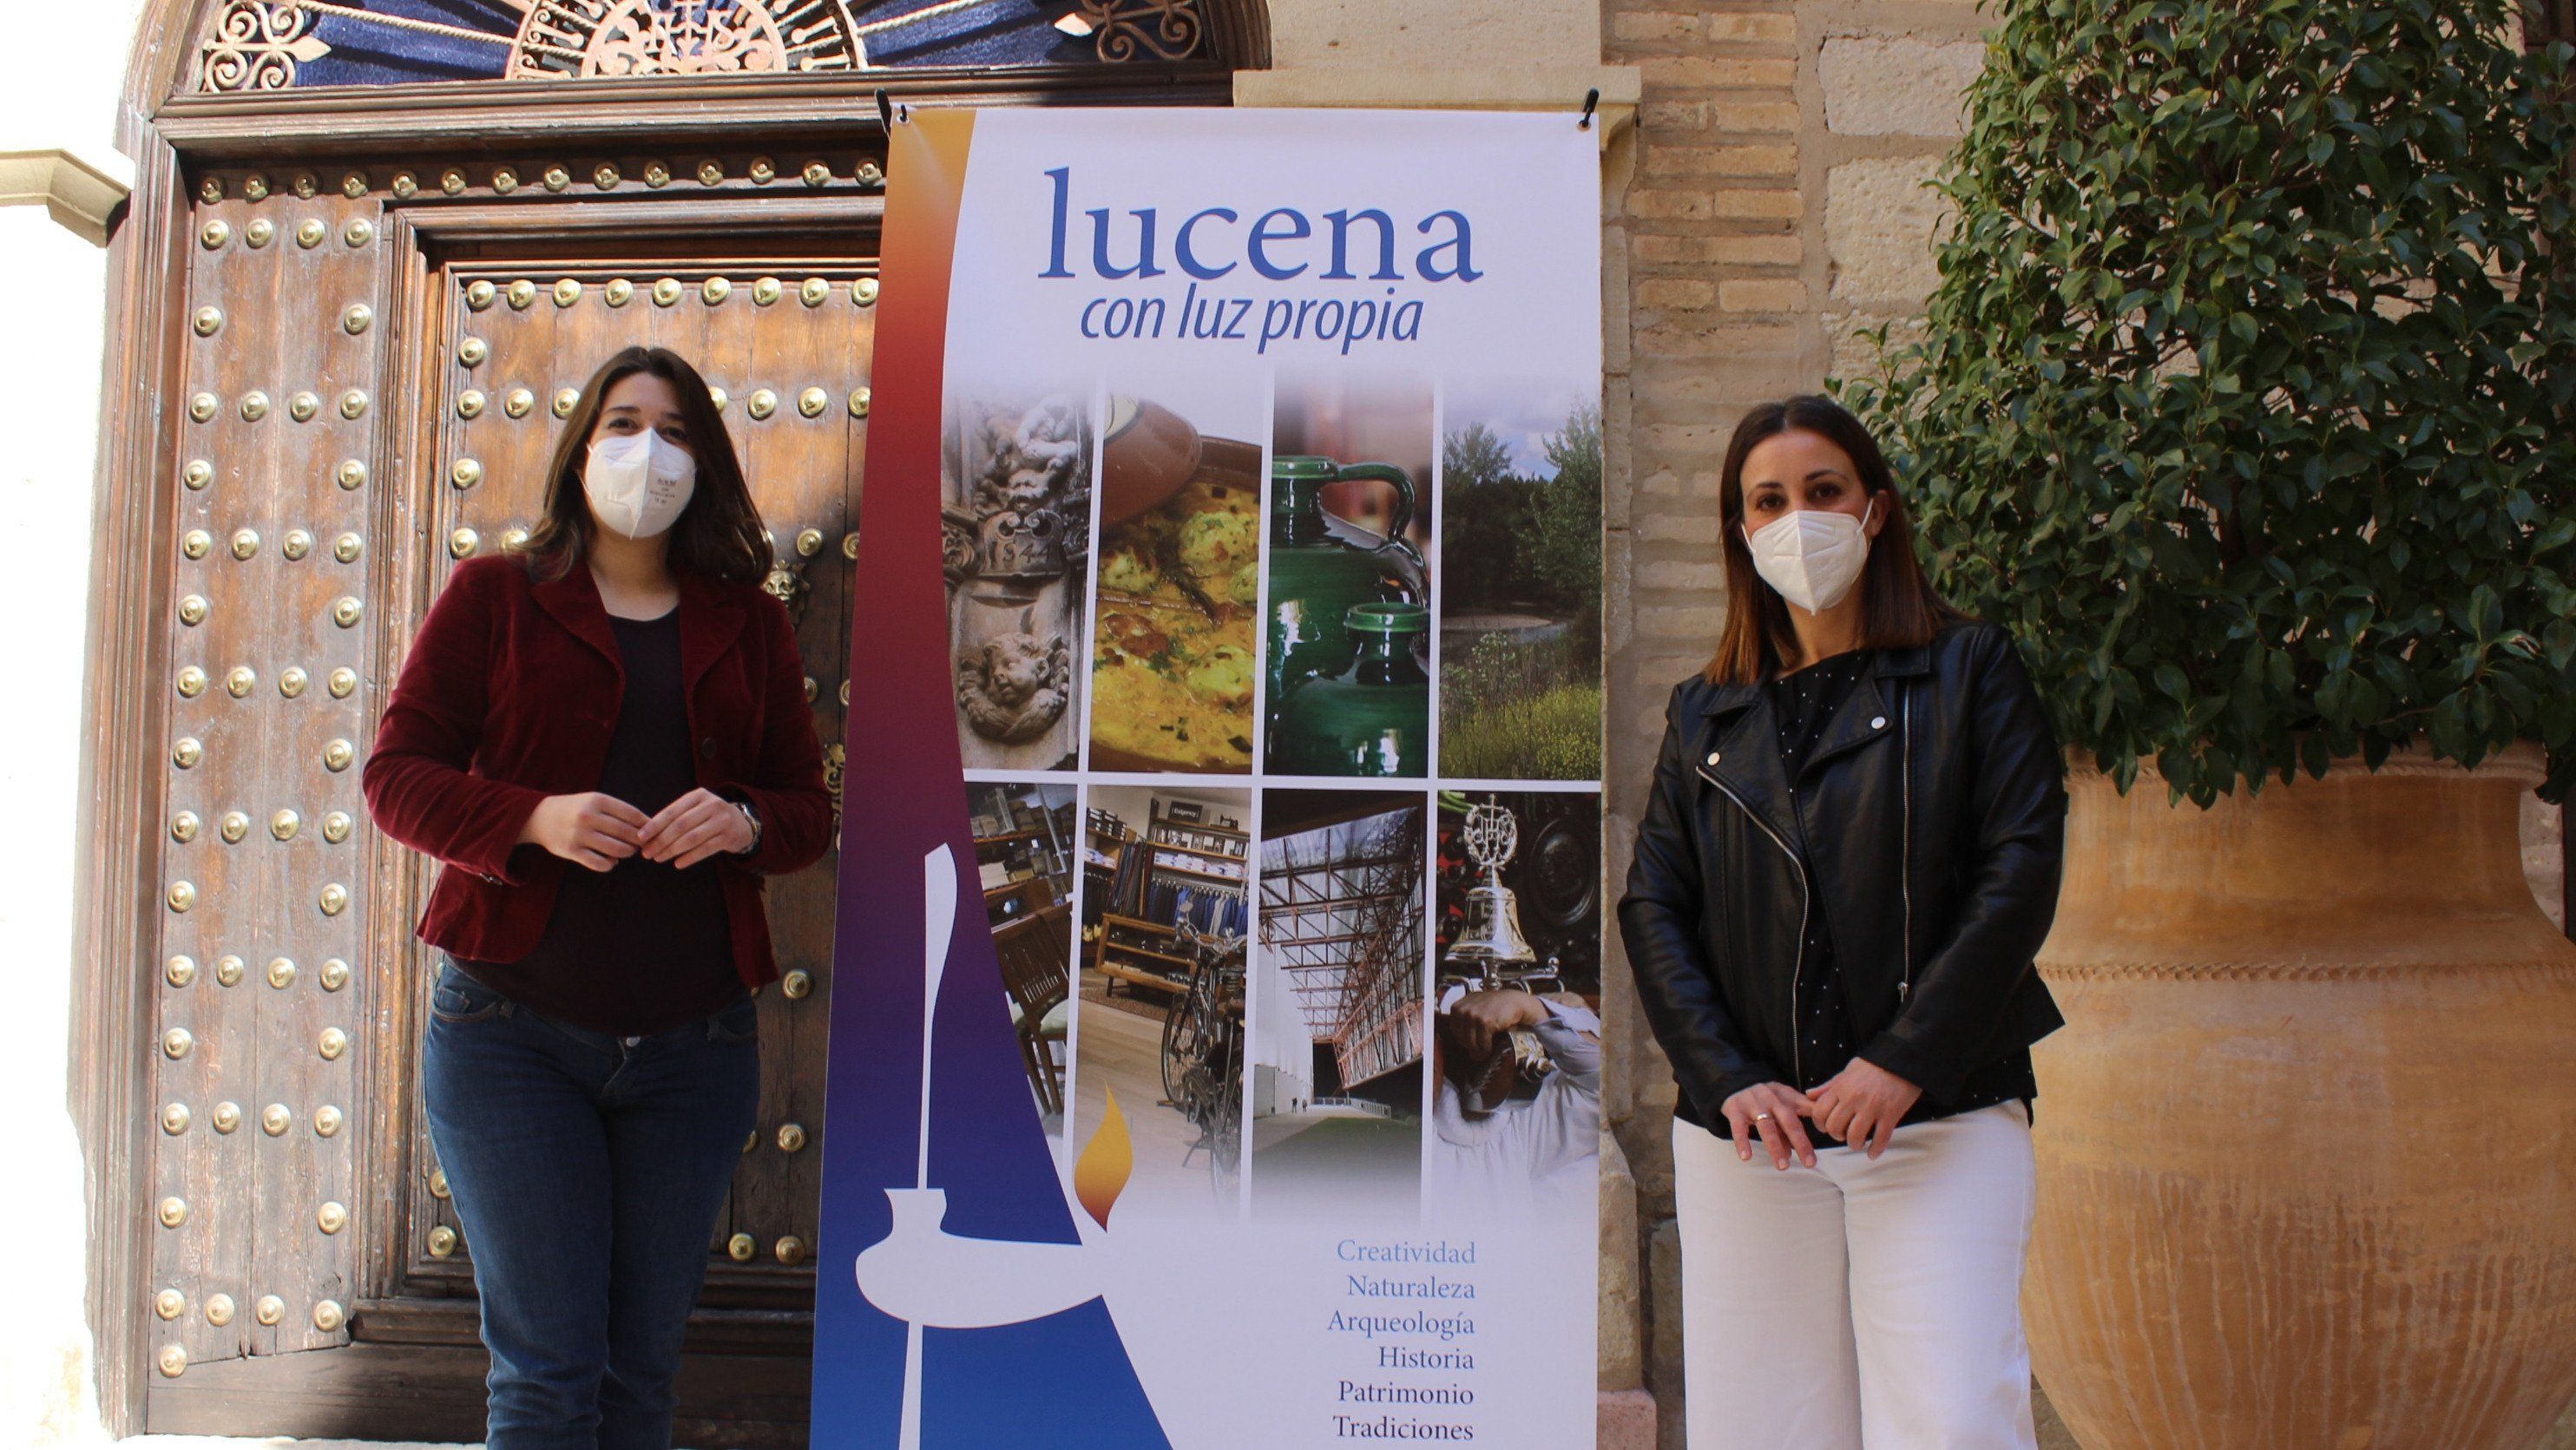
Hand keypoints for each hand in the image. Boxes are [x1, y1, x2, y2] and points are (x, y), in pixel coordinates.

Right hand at [521, 792, 648, 871]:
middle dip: (639, 841)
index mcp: (597, 800)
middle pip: (626, 832)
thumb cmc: (575, 809)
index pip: (631, 813)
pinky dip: (610, 864)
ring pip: (616, 849)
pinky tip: (612, 861)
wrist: (540, 817)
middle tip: (644, 844)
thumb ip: (617, 811)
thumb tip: (646, 825)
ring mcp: (579, 835)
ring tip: (629, 851)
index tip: (653, 830)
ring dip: (627, 852)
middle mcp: (588, 816)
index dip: (646, 824)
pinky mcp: (572, 851)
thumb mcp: (594, 801)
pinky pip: (599, 863)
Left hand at [638, 787, 755, 868]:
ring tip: (659, 858)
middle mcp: (712, 805)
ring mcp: (722, 821)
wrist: (742, 824)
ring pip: (692, 838)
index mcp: (698, 796)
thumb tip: (648, 835)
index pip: (672, 811)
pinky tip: (678, 864)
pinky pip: (706, 849)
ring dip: (672, 850)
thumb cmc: (710, 817)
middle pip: (681, 825)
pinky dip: (690, 858)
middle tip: (647, 853)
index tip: (641, 837)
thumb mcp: (695, 809)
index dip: (655, 825)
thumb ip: (676, 817)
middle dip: (661, 841)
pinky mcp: (729, 836)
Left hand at [1442, 989, 1548, 1061]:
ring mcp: (1473, 1014)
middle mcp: (1463, 1009)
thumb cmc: (1496, 1007)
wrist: (1514, 1002)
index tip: (1472, 1043)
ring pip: (1471, 1042)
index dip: (1463, 1039)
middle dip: (1471, 1046)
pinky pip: (1482, 1042)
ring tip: (1485, 1051)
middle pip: (1461, 1037)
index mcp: (1458, 1007)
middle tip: (1479, 1051)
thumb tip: (1466, 1047)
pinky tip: (1491, 1046)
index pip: (1454, 1030)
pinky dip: (1487, 1048)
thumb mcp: (1476, 1009)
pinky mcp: (1484, 1021)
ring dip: (1479, 1050)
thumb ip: (1466, 1023)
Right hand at [1719, 1082, 1818, 1169]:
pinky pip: (1738, 1127)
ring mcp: (1753, 1102)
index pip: (1804, 1114)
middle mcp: (1771, 1098)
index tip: (1817, 1155)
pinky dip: (1742, 1142)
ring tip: (1783, 1166)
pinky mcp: (1735, 1109)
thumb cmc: (1764, 1100)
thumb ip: (1790, 1125)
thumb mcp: (1782, 1103)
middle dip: (1800, 1142)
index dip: (1813, 1133)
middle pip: (1788, 1120)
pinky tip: (1746, 1157)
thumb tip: (1793, 1152)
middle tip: (1809, 1163)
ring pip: (1766, 1125)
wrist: (1734, 1082)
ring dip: (1775, 1146)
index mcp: (1786, 1096)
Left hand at [1806, 1058, 1922, 1157]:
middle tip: (1843, 1135)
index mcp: (1841, 1087)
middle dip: (1837, 1136)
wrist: (1902, 1058)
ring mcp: (1872, 1108)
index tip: (1827, 1127)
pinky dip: (1875, 1150)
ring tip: (1858, 1143)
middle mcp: (1853, 1099)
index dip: (1820, 1125)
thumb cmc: (1874, 1064)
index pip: (1820, 1113)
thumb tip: (1809, 1095)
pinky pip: (1880, 1139)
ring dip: (1854, 1144)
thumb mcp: (1847, 1070)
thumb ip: (1828, 1086)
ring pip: (1855, 1137)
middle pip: (1834, 1128)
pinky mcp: (1890, 1115)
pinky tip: (1872, 1153)